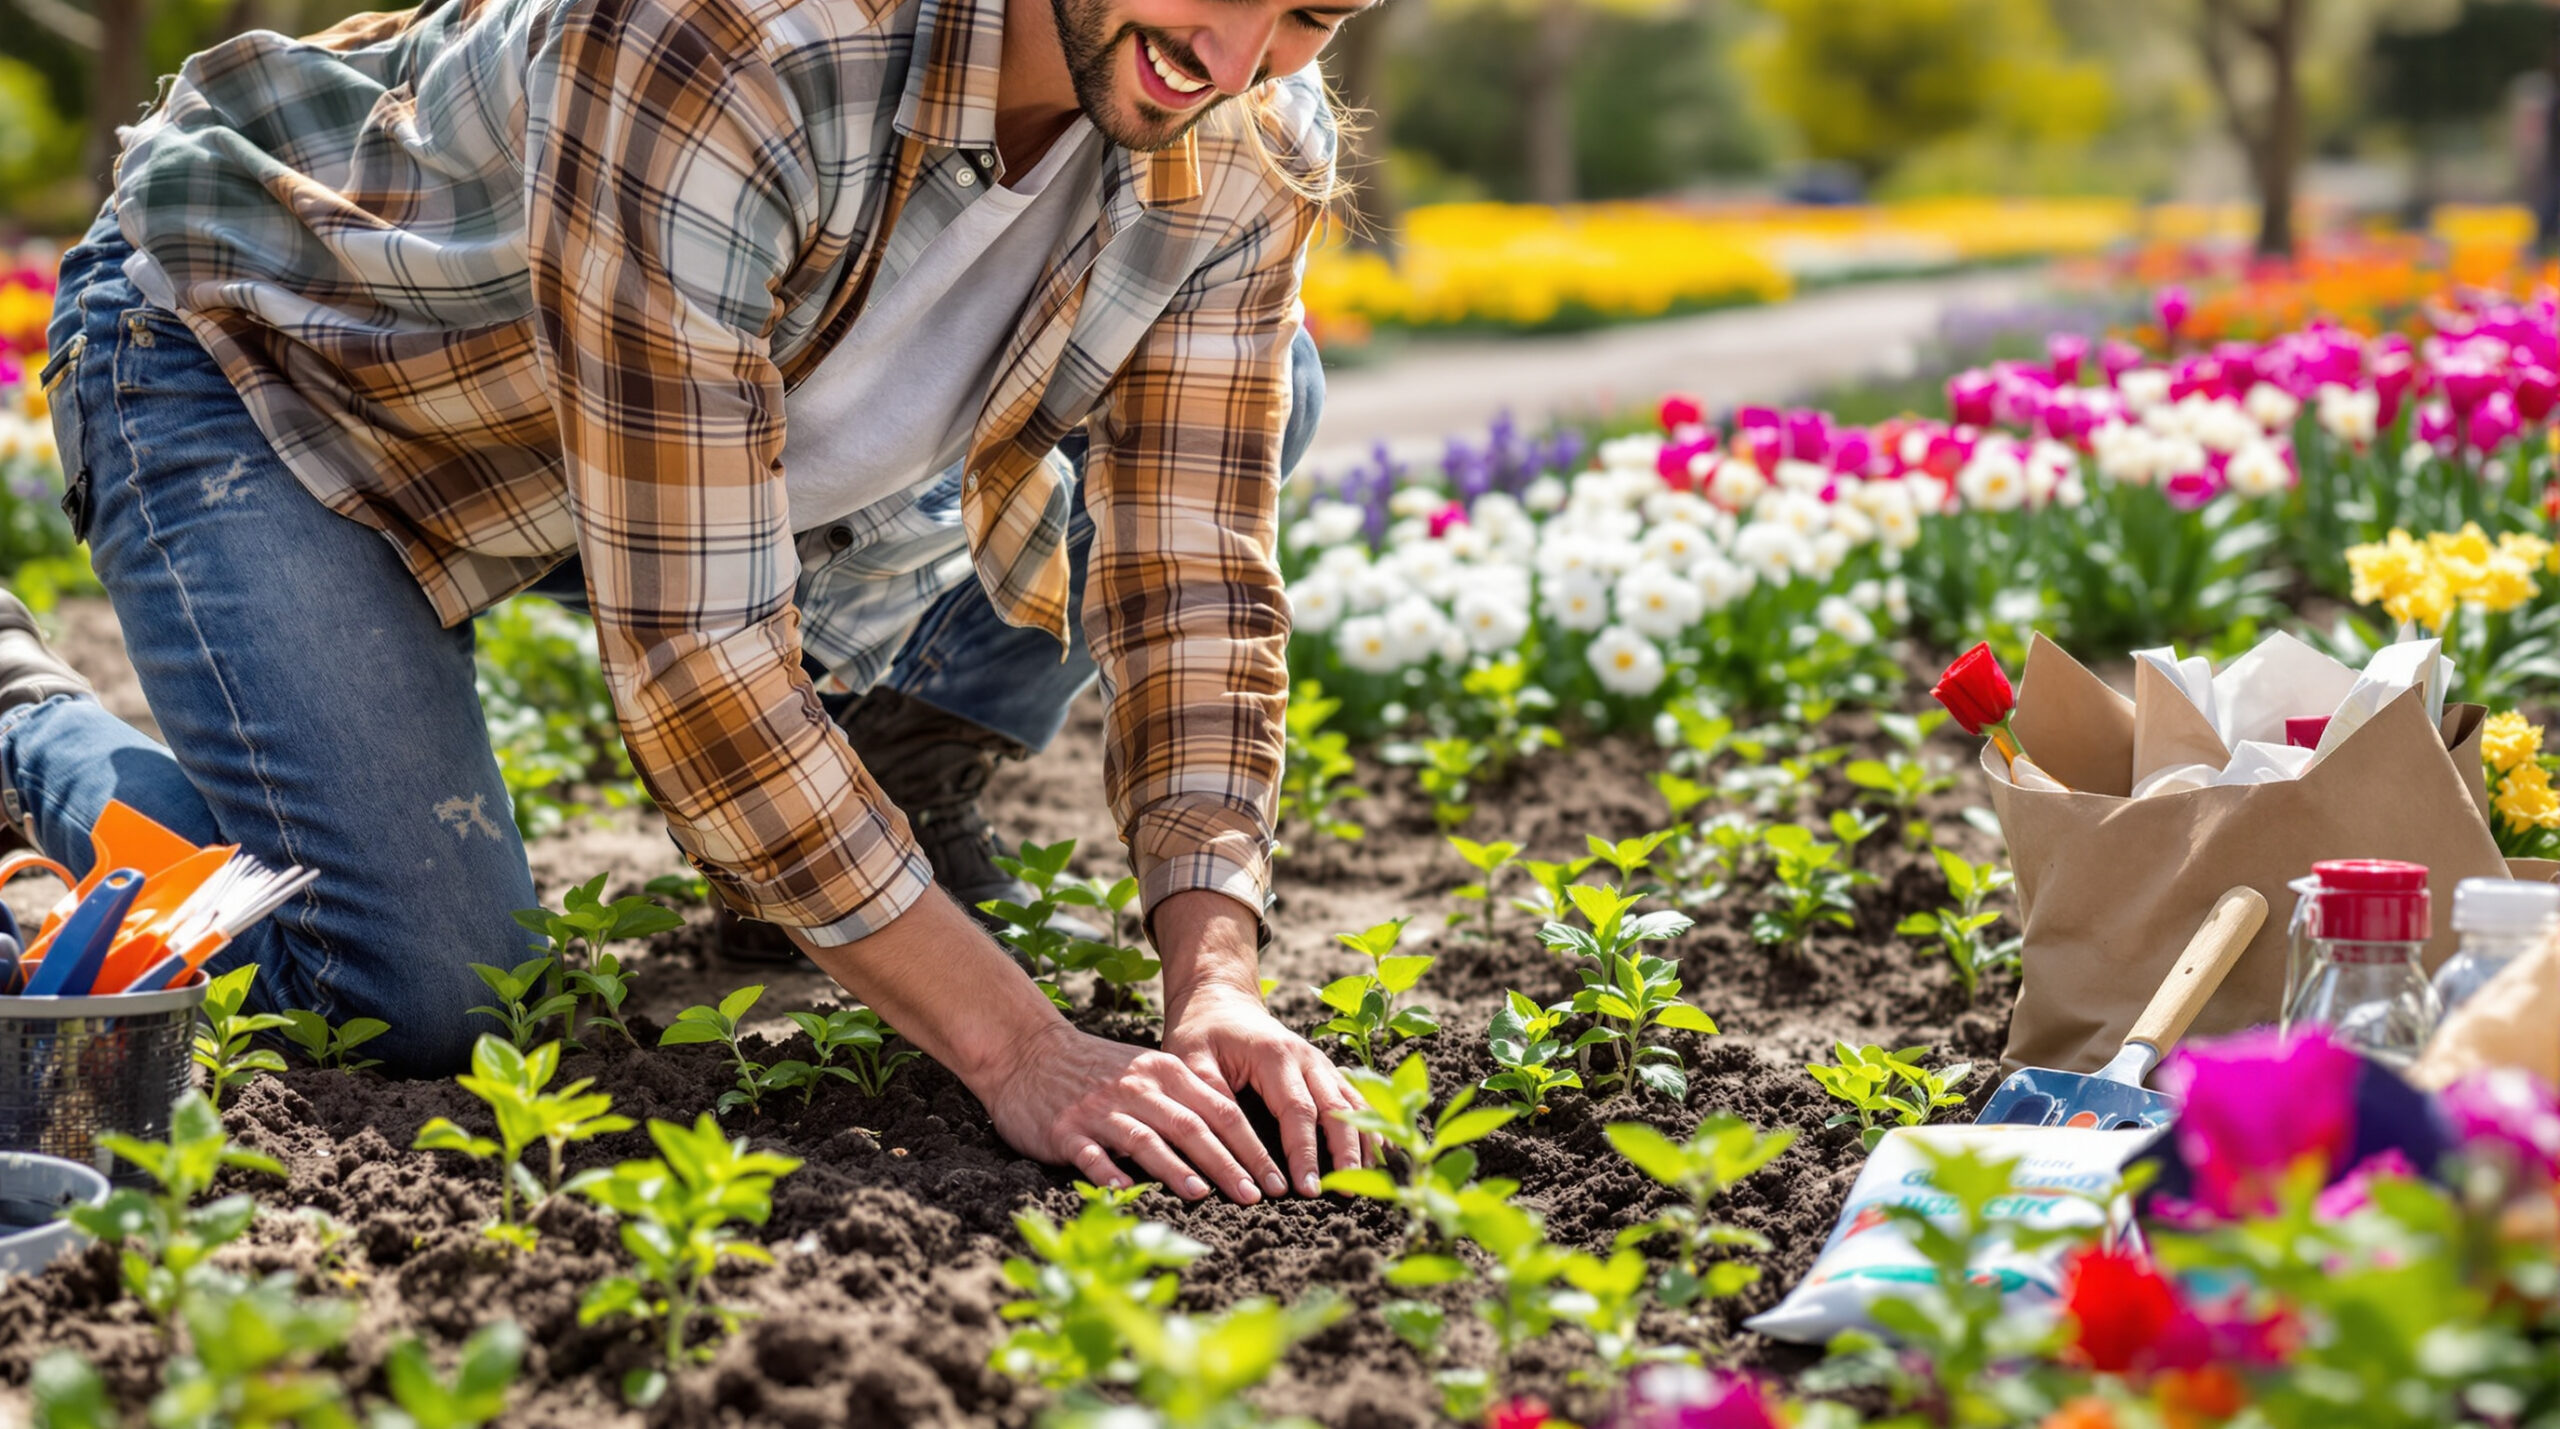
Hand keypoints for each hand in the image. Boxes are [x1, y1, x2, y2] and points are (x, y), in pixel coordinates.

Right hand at [977, 1019, 1293, 1202]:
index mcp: (1164, 1073)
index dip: (1251, 1146)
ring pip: (1147, 1139)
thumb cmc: (1096, 1069)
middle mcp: (1137, 1089)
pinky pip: (1091, 1154)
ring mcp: (1099, 1110)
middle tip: (1256, 1197)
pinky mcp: (1064, 1130)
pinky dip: (1109, 1172)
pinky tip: (1126, 1191)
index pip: (1220, 1111)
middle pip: (1193, 1128)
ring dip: (1177, 1169)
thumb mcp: (1146, 1071)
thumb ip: (1186, 1098)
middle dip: (1229, 1164)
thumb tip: (1236, 1137)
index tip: (1275, 1178)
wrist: (1027, 1052)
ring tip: (1203, 1195)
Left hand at [1162, 981, 1367, 1197]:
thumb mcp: (1190, 1058)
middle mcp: (1305, 1056)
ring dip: (1363, 1138)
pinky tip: (1378, 1148)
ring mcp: (1318, 1060)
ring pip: (1351, 1101)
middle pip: (1335, 1108)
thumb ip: (1208, 1093)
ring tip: (1368, 1176)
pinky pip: (1353, 1094)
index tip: (1307, 1188)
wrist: (1219, 999)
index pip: (1297, 1111)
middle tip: (1346, 1192)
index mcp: (1274, 1055)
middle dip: (1344, 1152)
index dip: (1304, 1151)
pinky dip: (1367, 1120)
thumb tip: (1222, 1138)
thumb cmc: (1201, 1033)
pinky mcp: (1322, 1067)